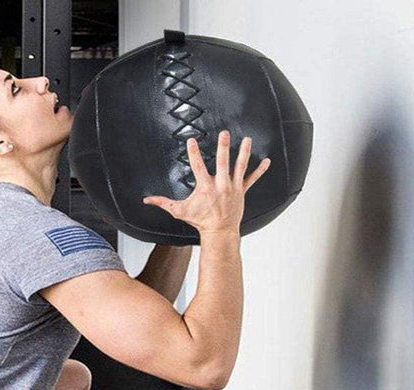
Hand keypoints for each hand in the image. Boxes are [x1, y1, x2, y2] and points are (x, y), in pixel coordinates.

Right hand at [142, 130, 270, 234]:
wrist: (219, 232)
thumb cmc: (199, 221)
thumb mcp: (179, 211)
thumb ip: (163, 203)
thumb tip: (146, 200)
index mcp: (205, 187)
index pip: (198, 166)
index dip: (193, 153)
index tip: (191, 141)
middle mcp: (220, 185)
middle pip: (222, 162)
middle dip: (223, 147)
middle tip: (224, 133)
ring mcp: (233, 187)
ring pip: (239, 166)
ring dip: (243, 152)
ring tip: (246, 139)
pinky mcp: (241, 191)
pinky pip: (252, 179)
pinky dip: (260, 170)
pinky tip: (267, 161)